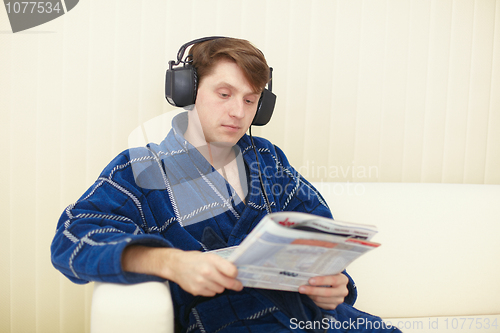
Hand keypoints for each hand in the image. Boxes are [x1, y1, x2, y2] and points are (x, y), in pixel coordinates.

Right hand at [122, 246, 242, 296]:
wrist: (176, 265)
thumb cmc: (195, 259)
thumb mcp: (209, 256)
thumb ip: (221, 263)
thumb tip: (235, 272)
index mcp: (212, 260)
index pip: (232, 271)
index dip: (236, 274)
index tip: (237, 274)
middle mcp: (207, 271)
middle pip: (228, 283)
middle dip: (235, 284)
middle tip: (238, 285)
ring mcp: (201, 282)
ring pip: (220, 289)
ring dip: (221, 286)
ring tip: (214, 279)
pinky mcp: (196, 290)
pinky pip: (211, 293)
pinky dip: (212, 290)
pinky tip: (206, 283)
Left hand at [298, 273, 348, 309]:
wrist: (334, 284)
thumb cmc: (328, 275)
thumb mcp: (328, 270)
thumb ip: (320, 269)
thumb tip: (304, 266)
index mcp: (343, 279)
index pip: (333, 280)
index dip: (321, 280)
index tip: (310, 280)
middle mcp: (343, 291)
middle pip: (327, 292)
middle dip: (312, 290)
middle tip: (301, 288)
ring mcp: (339, 300)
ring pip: (321, 299)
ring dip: (310, 295)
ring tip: (302, 290)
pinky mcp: (333, 306)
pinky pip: (320, 305)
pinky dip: (312, 300)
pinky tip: (308, 295)